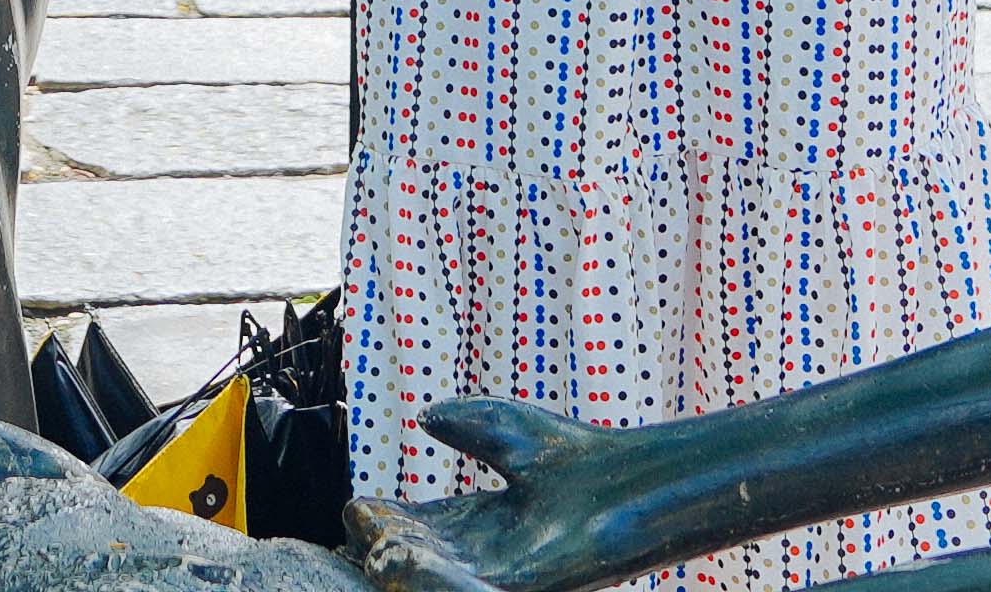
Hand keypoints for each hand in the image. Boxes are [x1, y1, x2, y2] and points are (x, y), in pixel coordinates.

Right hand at [347, 400, 628, 591]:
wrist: (633, 481)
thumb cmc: (580, 456)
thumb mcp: (509, 428)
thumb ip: (468, 423)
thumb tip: (425, 415)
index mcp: (479, 522)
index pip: (418, 530)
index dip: (385, 522)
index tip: (359, 509)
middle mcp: (485, 554)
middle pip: (418, 557)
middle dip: (383, 548)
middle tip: (356, 534)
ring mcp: (501, 575)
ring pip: (434, 578)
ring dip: (400, 567)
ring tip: (371, 553)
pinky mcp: (521, 589)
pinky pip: (465, 590)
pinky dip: (432, 581)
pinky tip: (404, 564)